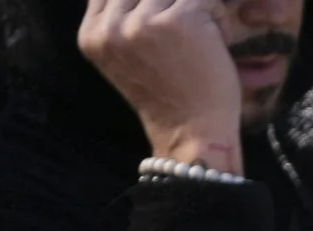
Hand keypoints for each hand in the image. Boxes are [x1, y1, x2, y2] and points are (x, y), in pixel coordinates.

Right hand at [78, 0, 241, 171]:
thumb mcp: (127, 59)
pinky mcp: (178, 21)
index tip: (168, 21)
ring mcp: (143, 23)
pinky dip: (216, 14)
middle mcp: (112, 27)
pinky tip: (219, 39)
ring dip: (197, 7)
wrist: (193, 135)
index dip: (144, 1)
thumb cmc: (170, 99)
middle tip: (192, 26)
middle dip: (171, 3)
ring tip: (208, 34)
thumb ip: (120, 23)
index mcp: (92, 34)